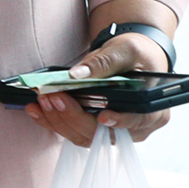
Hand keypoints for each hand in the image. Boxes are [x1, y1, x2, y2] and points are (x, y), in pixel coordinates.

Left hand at [25, 29, 172, 145]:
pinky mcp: (94, 129)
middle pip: (104, 133)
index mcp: (152, 110)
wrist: (130, 59)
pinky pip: (72, 131)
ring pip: (84, 136)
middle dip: (75, 116)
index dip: (120, 122)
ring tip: (41, 100)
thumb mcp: (124, 50)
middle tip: (53, 97)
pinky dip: (52, 121)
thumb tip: (77, 74)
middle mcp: (135, 128)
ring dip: (59, 120)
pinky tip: (35, 109)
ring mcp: (113, 131)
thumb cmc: (135, 55)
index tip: (102, 116)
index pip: (138, 122)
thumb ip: (104, 62)